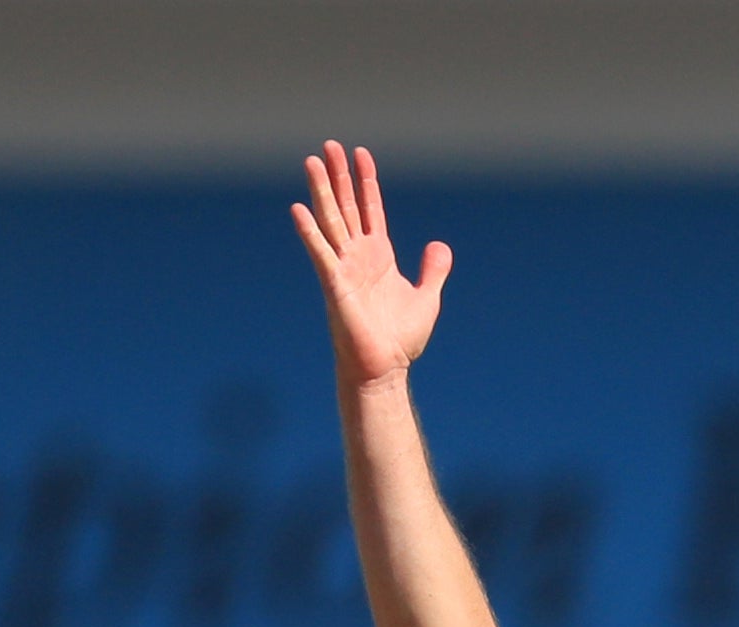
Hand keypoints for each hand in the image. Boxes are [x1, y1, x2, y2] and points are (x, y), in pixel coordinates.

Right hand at [292, 140, 452, 389]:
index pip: (369, 209)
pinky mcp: (334, 285)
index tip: (361, 154)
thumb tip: (439, 245)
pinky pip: (320, 253)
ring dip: (320, 191)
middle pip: (345, 206)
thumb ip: (433, 270)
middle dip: (338, 176)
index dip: (365, 181)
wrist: (386, 369)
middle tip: (329, 145)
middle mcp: (357, 257)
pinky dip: (310, 232)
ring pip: (330, 221)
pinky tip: (298, 208)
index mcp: (378, 256)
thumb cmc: (400, 339)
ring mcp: (343, 268)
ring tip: (312, 161)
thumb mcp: (426, 298)